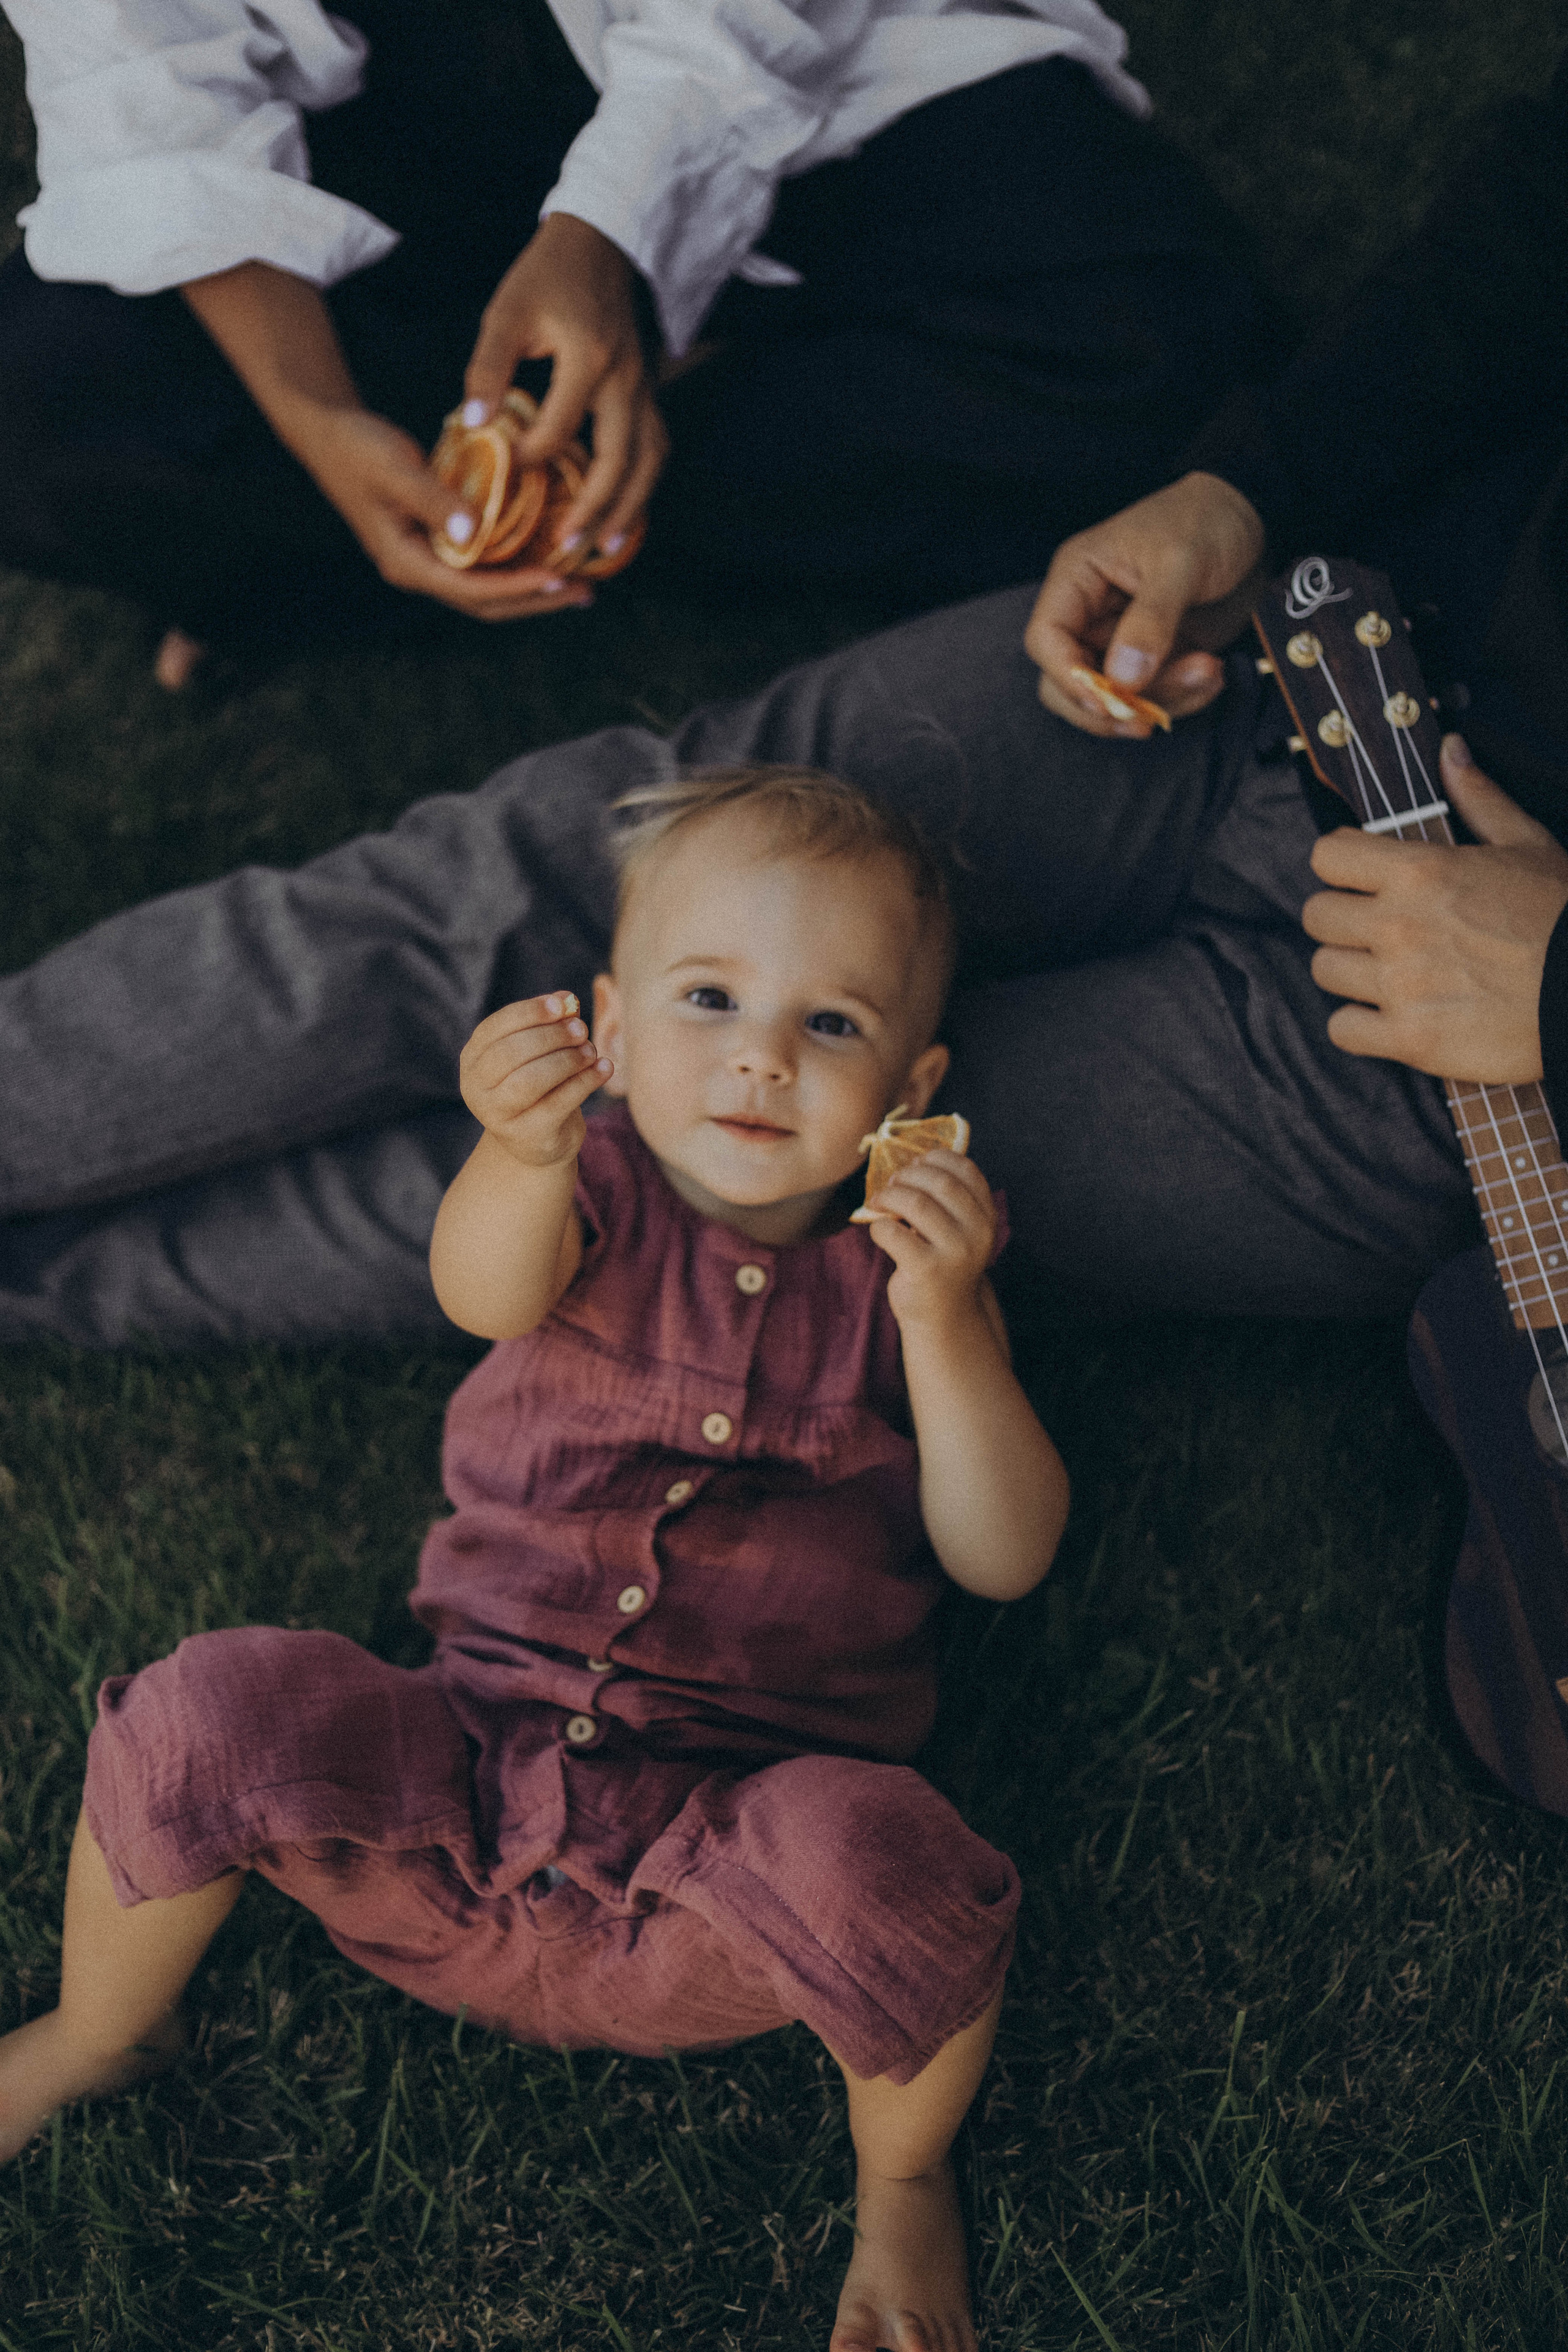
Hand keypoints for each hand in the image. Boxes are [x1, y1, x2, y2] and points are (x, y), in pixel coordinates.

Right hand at [180, 260, 590, 619]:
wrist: (329, 433)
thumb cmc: (358, 445)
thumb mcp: (394, 467)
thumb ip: (433, 499)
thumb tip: (474, 533)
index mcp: (406, 562)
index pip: (471, 589)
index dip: (517, 588)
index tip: (558, 577)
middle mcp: (418, 571)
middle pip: (486, 603)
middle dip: (537, 599)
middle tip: (587, 589)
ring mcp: (427, 560)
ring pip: (487, 590)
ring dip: (532, 589)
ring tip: (578, 580)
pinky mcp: (436, 543)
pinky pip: (484, 566)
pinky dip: (516, 565)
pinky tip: (548, 554)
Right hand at [458, 993, 614, 1165]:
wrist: (537, 1140)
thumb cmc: (537, 1085)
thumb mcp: (536, 1053)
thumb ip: (548, 1025)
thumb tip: (568, 999)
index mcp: (472, 1060)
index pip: (494, 1027)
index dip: (530, 1012)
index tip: (564, 1003)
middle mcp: (476, 1089)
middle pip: (510, 1053)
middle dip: (550, 1036)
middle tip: (581, 1029)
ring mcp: (497, 1116)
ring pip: (531, 1080)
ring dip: (567, 1059)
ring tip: (590, 1050)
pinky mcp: (526, 1136)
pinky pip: (558, 1103)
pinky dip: (585, 1082)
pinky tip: (604, 1068)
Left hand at [462, 214, 668, 562]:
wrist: (601, 242)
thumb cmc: (547, 276)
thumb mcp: (506, 313)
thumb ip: (487, 370)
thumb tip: (472, 427)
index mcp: (588, 358)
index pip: (561, 429)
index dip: (531, 458)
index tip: (506, 473)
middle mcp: (625, 380)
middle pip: (619, 462)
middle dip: (595, 512)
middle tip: (567, 549)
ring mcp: (644, 388)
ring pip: (649, 463)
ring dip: (630, 510)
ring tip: (606, 550)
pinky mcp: (649, 393)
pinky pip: (654, 451)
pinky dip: (641, 487)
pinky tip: (623, 514)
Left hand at [865, 1149, 996, 1328]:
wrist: (944, 1317)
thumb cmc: (943, 1262)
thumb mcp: (957, 1229)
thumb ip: (947, 1198)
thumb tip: (912, 1159)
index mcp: (987, 1217)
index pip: (966, 1171)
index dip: (937, 1158)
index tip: (916, 1162)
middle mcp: (977, 1233)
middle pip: (939, 1182)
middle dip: (908, 1175)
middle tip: (892, 1184)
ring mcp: (954, 1253)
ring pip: (916, 1203)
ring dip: (889, 1196)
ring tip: (878, 1201)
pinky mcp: (926, 1270)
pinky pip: (892, 1231)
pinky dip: (878, 1225)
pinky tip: (880, 1232)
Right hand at [1024, 472, 1266, 734]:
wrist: (1252, 520)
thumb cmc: (1205, 521)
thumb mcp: (1179, 563)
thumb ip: (1150, 620)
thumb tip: (1123, 678)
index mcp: (1079, 578)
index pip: (1046, 639)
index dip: (1068, 676)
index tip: (1107, 699)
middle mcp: (1091, 615)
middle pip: (1068, 684)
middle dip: (1109, 707)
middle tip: (1148, 718)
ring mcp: (1122, 641)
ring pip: (1115, 699)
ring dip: (1162, 700)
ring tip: (1208, 671)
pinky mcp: (1155, 659)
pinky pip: (1154, 698)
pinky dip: (1183, 698)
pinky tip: (1212, 674)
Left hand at [1303, 737, 1567, 1082]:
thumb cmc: (1561, 916)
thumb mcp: (1527, 844)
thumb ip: (1479, 797)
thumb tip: (1449, 749)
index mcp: (1421, 872)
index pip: (1327, 856)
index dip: (1339, 864)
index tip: (1359, 876)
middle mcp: (1400, 925)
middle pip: (1317, 915)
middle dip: (1341, 918)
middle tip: (1374, 927)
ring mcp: (1401, 985)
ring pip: (1324, 969)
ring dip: (1349, 969)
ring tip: (1386, 970)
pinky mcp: (1410, 1039)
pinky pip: (1342, 1029)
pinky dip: (1358, 1025)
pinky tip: (1388, 1015)